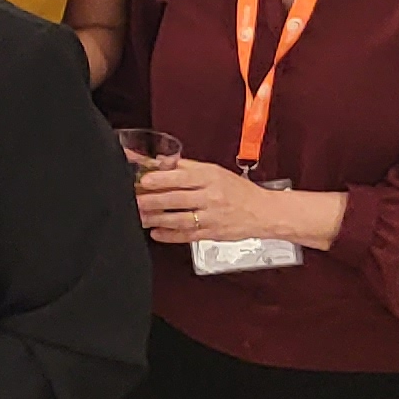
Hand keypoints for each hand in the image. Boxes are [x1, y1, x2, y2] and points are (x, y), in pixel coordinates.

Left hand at [131, 154, 277, 244]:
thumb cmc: (238, 190)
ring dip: (156, 219)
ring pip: (179, 219)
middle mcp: (211, 197)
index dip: (161, 179)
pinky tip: (156, 233)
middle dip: (152, 201)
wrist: (264, 212)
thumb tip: (161, 162)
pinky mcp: (212, 234)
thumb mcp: (215, 171)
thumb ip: (187, 168)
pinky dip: (170, 235)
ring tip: (139, 217)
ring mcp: (211, 217)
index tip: (143, 180)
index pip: (182, 177)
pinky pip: (187, 235)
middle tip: (134, 200)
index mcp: (210, 177)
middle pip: (176, 199)